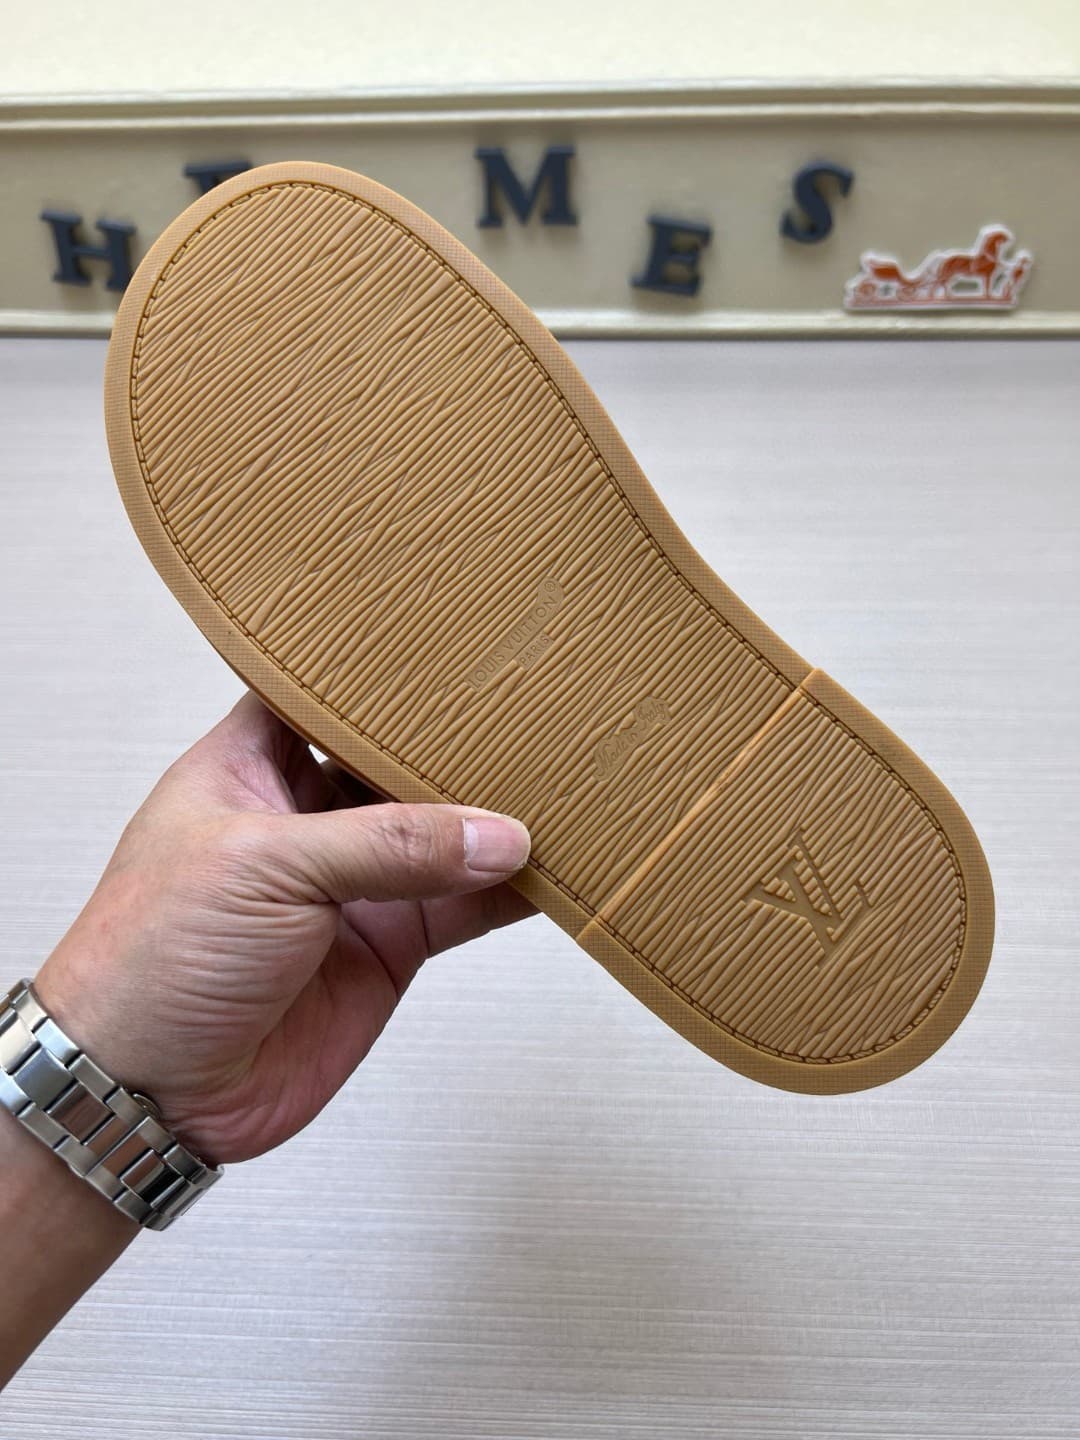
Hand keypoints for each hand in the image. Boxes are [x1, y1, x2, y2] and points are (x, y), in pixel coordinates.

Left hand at [33, 693, 532, 1165]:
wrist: (145, 1092)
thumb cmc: (152, 956)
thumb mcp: (263, 866)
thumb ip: (386, 845)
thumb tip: (496, 835)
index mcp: (253, 762)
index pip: (328, 692)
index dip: (386, 670)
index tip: (459, 641)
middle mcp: (310, 813)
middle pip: (402, 761)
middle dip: (461, 743)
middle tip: (538, 708)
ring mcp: (355, 882)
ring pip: (448, 835)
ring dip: (501, 819)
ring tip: (570, 783)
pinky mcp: (390, 944)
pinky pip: (466, 908)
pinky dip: (514, 892)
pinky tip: (559, 869)